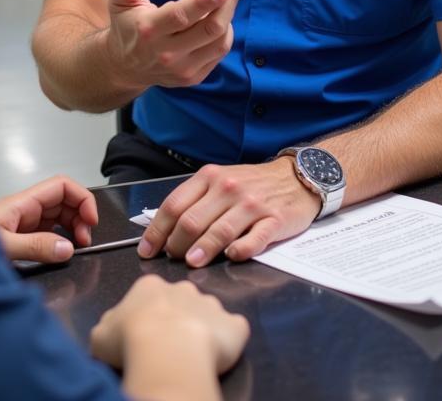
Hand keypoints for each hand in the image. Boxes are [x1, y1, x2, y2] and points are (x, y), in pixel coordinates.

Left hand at [0, 175, 97, 263]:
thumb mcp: (2, 247)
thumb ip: (35, 246)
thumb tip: (67, 249)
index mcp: (22, 203)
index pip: (61, 186)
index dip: (81, 198)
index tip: (91, 221)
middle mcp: (24, 209)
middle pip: (63, 200)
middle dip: (80, 216)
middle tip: (84, 241)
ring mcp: (22, 222)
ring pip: (57, 216)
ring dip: (72, 227)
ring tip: (76, 247)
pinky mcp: (18, 236)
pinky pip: (47, 231)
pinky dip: (60, 238)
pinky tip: (60, 251)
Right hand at [90, 274, 248, 375]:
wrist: (167, 351)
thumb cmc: (129, 340)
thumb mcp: (100, 334)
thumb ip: (110, 324)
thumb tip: (113, 327)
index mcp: (150, 286)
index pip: (151, 294)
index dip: (148, 315)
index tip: (145, 333)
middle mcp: (183, 287)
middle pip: (182, 300)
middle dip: (178, 318)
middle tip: (168, 343)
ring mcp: (211, 303)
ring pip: (208, 314)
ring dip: (203, 329)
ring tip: (192, 353)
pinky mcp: (234, 324)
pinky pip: (234, 330)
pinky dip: (229, 340)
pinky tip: (219, 353)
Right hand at [106, 0, 241, 92]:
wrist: (123, 67)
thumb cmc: (125, 25)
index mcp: (148, 30)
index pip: (180, 17)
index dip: (202, 3)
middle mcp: (166, 53)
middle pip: (208, 29)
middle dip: (226, 5)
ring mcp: (181, 69)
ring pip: (218, 42)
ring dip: (227, 18)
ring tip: (225, 1)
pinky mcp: (192, 77)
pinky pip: (219, 53)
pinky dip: (224, 34)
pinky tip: (218, 20)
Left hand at [137, 158, 320, 266]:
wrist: (295, 177)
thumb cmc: (250, 184)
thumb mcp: (219, 181)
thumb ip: (195, 201)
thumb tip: (164, 231)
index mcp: (209, 177)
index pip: (174, 205)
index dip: (157, 230)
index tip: (147, 250)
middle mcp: (227, 188)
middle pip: (192, 220)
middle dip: (176, 244)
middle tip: (172, 259)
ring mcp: (251, 204)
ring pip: (220, 230)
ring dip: (202, 249)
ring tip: (192, 263)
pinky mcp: (274, 220)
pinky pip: (255, 238)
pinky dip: (241, 249)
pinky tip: (232, 256)